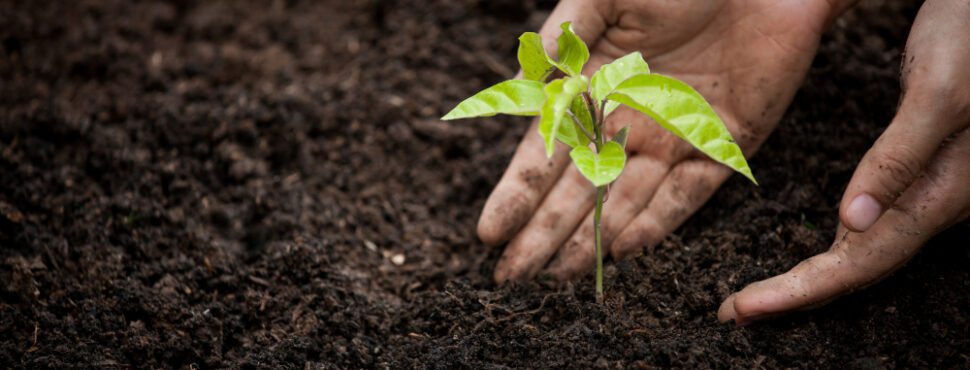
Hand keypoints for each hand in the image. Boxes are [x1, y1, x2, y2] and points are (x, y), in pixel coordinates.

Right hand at [480, 0, 840, 282]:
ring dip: (590, 239)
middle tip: (511, 276)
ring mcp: (673, 136)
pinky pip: (685, 195)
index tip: (490, 231)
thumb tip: (524, 81)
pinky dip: (655, 223)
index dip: (517, 192)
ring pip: (623, 201)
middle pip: (578, 189)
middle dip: (542, 233)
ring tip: (557, 276)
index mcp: (594, 86)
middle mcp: (628, 120)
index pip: (546, 150)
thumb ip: (566, 34)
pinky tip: (621, 250)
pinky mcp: (722, 143)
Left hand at [718, 0, 969, 325]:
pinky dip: (837, 243)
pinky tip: (825, 243)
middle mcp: (936, 199)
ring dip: (813, 275)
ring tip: (762, 293)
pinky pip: (877, 223)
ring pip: (868, 249)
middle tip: (734, 312)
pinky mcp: (926, 170)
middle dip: (796, 295)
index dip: (801, 292)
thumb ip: (900, 158)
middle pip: (859, 265)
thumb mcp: (938, 93)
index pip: (859, 261)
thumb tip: (852, 223)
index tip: (744, 309)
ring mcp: (934, 188)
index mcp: (938, 191)